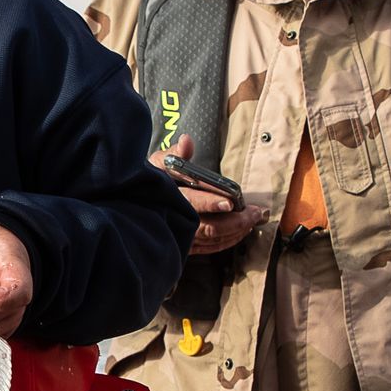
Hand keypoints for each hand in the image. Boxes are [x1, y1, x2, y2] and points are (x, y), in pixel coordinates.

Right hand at [158, 133, 263, 256]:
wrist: (134, 206)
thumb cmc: (148, 184)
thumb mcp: (155, 165)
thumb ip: (173, 154)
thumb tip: (187, 141)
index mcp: (168, 198)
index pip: (191, 202)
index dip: (210, 203)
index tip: (230, 202)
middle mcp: (173, 222)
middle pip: (209, 227)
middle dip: (236, 221)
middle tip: (256, 213)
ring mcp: (179, 237)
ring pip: (212, 239)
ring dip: (236, 231)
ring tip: (253, 220)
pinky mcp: (185, 246)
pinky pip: (210, 248)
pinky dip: (227, 241)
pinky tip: (240, 232)